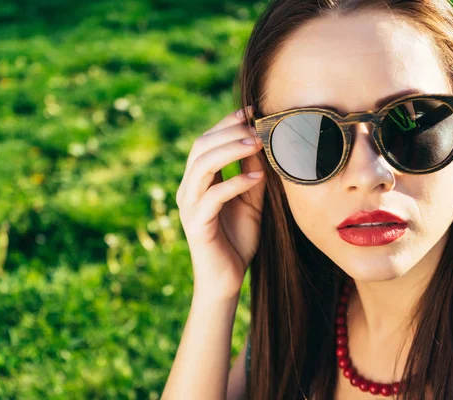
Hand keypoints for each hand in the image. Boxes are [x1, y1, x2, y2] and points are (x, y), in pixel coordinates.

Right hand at [175, 106, 265, 299]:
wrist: (226, 279)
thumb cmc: (239, 238)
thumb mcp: (251, 199)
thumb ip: (253, 173)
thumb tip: (264, 143)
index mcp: (199, 180)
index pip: (207, 141)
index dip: (227, 123)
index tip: (253, 110)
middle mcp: (188, 188)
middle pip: (200, 146)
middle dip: (229, 131)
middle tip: (257, 125)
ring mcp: (189, 205)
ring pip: (201, 165)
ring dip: (230, 150)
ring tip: (257, 143)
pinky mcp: (196, 224)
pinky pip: (212, 196)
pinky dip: (235, 183)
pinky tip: (257, 178)